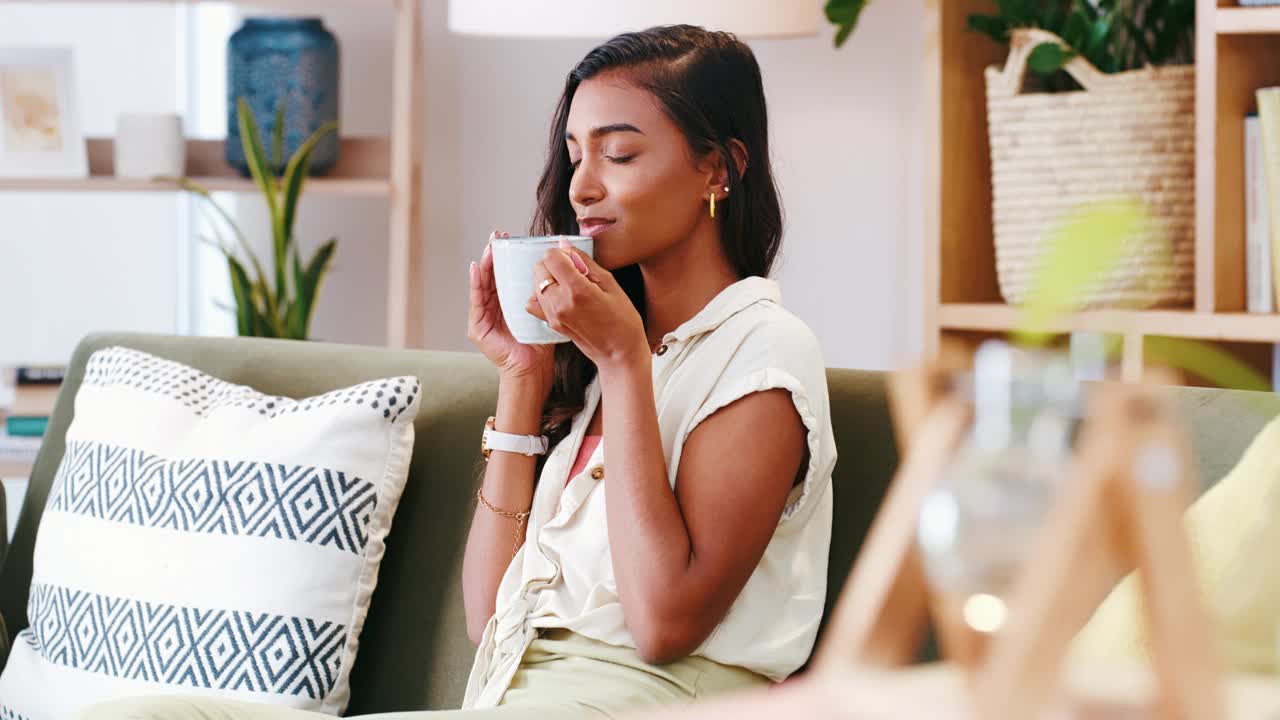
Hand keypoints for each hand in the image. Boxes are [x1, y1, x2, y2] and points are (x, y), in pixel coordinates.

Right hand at [468, 231, 555, 389]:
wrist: (533, 368)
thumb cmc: (540, 342)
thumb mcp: (543, 310)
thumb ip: (542, 292)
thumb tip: (556, 268)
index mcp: (507, 301)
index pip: (503, 273)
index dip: (504, 255)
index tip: (508, 238)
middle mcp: (494, 306)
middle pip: (491, 275)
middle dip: (492, 254)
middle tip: (497, 236)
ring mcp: (483, 316)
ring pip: (482, 283)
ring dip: (484, 263)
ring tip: (489, 248)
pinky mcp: (478, 327)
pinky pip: (476, 301)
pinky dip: (475, 283)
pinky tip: (476, 268)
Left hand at [525, 239, 647, 371]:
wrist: (620, 353)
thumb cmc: (623, 319)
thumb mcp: (610, 283)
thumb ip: (585, 261)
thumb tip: (565, 244)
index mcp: (577, 290)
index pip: (551, 257)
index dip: (562, 253)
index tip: (574, 259)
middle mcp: (560, 303)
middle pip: (540, 268)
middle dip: (553, 264)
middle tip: (574, 272)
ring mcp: (553, 315)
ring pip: (536, 283)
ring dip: (549, 278)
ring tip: (570, 285)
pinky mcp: (551, 323)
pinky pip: (534, 302)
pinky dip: (542, 294)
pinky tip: (559, 296)